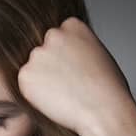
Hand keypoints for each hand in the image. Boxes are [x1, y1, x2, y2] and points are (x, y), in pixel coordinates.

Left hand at [17, 16, 135, 135]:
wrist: (105, 110)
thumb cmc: (109, 89)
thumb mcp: (99, 54)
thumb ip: (79, 48)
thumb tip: (68, 55)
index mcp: (73, 25)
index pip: (59, 38)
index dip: (66, 57)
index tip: (74, 71)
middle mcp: (53, 34)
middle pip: (45, 51)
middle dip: (51, 67)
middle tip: (67, 86)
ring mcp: (38, 54)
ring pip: (34, 69)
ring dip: (43, 81)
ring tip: (65, 96)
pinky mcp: (26, 75)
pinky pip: (26, 85)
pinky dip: (35, 96)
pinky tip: (55, 102)